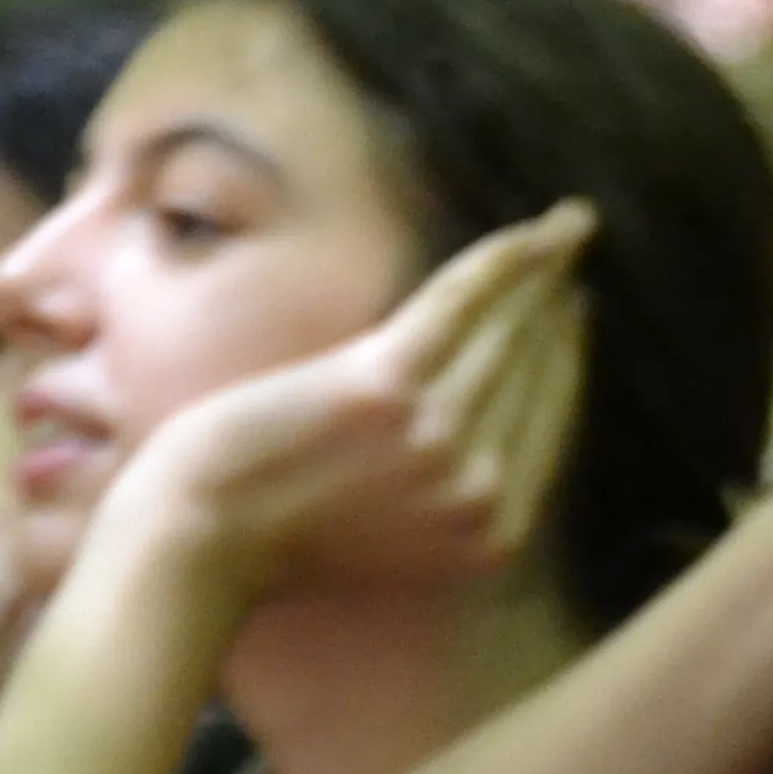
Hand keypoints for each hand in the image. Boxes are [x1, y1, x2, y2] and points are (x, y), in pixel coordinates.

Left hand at [123, 202, 597, 604]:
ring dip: (544, 272)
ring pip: (510, 332)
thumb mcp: (393, 535)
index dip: (565, 363)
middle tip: (573, 258)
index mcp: (491, 535)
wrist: (198, 541)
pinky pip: (466, 304)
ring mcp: (439, 436)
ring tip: (567, 233)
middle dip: (560, 308)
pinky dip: (508, 260)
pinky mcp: (389, 385)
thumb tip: (486, 416)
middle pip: (538, 375)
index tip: (571, 314)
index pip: (549, 428)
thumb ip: (452, 491)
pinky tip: (539, 232)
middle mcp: (481, 489)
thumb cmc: (272, 538)